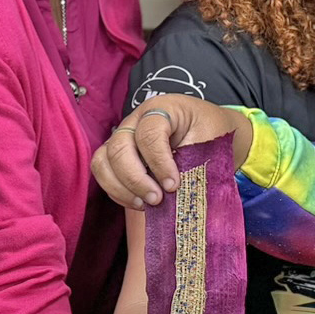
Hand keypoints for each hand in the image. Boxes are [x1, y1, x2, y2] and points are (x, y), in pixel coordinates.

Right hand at [90, 95, 247, 208]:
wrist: (209, 133)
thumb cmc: (211, 134)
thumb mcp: (211, 140)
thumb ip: (193, 160)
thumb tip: (175, 191)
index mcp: (162, 109)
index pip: (149, 133)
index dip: (158, 162)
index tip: (173, 185)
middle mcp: (135, 121)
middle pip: (119, 147)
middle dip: (135, 179)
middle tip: (157, 199)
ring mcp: (123, 137)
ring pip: (103, 161)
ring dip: (121, 187)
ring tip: (145, 204)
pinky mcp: (117, 156)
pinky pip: (104, 174)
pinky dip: (117, 192)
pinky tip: (139, 202)